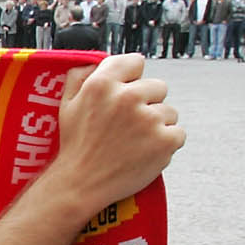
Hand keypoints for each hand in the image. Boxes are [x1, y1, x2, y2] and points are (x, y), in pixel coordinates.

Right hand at [46, 54, 183, 210]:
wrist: (80, 184)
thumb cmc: (76, 145)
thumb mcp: (67, 104)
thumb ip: (80, 76)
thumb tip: (98, 61)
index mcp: (102, 84)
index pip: (135, 62)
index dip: (132, 78)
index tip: (126, 92)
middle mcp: (127, 97)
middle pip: (158, 87)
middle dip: (148, 103)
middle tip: (129, 124)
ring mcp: (149, 119)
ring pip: (170, 112)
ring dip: (157, 125)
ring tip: (136, 141)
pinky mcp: (165, 141)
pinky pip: (178, 133)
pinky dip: (166, 143)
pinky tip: (146, 151)